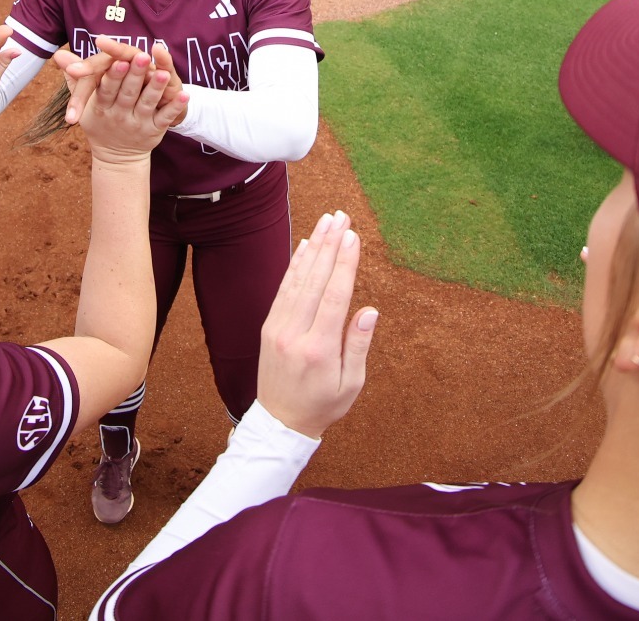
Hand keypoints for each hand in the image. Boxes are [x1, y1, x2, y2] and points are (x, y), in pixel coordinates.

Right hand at [57, 37, 184, 125]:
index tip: (118, 61)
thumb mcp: (85, 102)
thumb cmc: (99, 121)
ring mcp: (138, 123)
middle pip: (127, 93)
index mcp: (102, 106)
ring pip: (148, 104)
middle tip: (142, 57)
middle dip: (135, 75)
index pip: (106, 89)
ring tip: (164, 74)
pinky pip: (166, 118)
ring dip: (156, 89)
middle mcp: (119, 115)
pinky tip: (185, 95)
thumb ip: (75, 77)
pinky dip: (175, 107)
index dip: (112, 76)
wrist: (116, 156)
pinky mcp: (154, 130)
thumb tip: (58, 55)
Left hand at [258, 211, 377, 437]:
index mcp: (318, 349)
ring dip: (313, 247)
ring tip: (326, 221)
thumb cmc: (322, 405)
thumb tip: (369, 311)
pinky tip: (306, 245)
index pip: (334, 297)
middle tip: (341, 216)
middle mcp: (294, 334)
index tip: (352, 237)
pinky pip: (283, 289)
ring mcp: (277, 328)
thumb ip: (358, 346)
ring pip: (297, 279)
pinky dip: (295, 265)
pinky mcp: (268, 325)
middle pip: (314, 280)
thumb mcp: (350, 384)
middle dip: (329, 245)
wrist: (279, 423)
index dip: (344, 264)